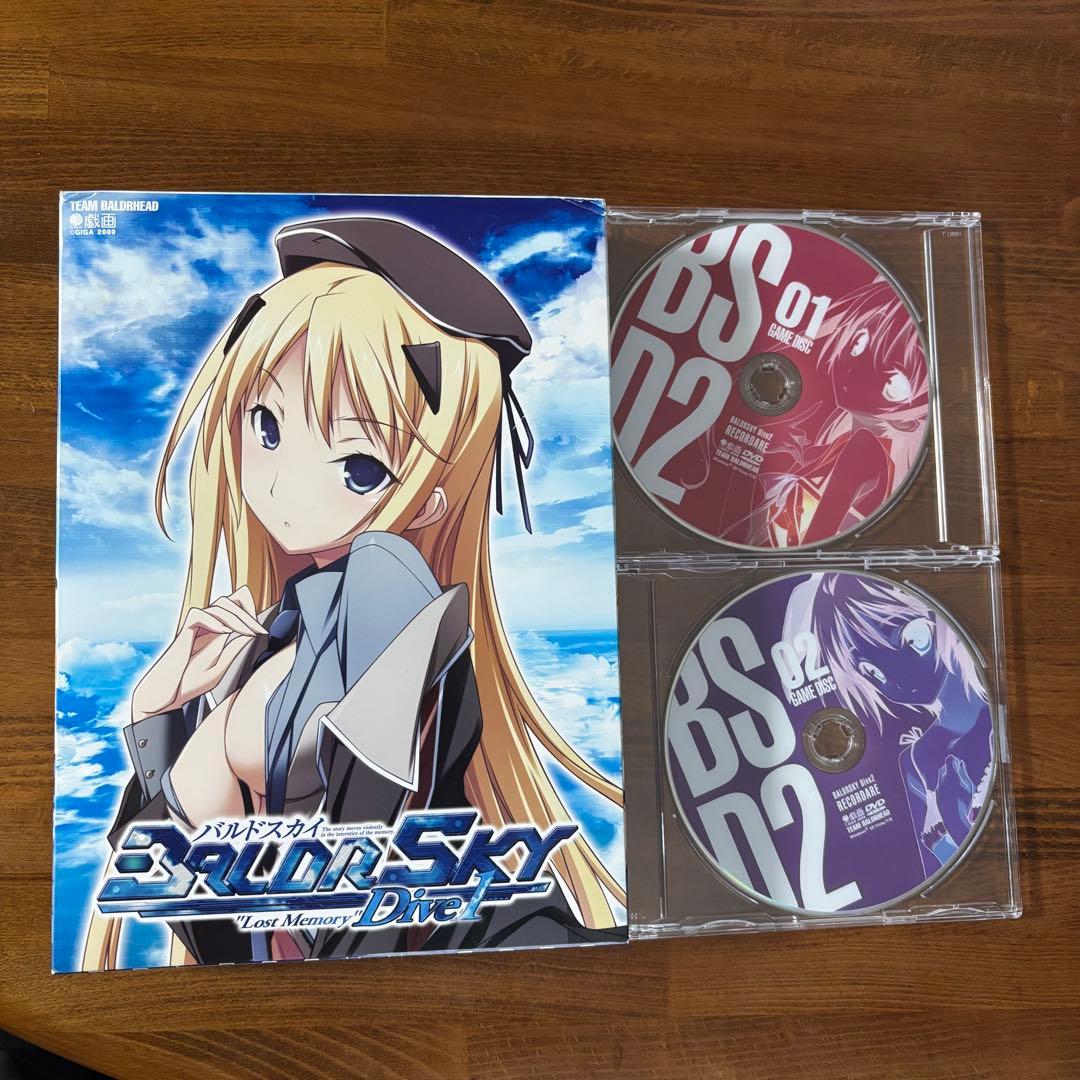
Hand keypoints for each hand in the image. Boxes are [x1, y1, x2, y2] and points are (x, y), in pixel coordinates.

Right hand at [130, 586, 265, 721]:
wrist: (165, 697)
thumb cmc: (188, 684)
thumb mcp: (219, 668)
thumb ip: (233, 650)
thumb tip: (250, 635)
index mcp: (215, 634)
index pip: (232, 609)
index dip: (248, 610)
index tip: (261, 629)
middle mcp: (205, 628)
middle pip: (227, 602)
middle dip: (247, 613)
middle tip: (258, 630)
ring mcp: (193, 629)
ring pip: (216, 606)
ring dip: (235, 616)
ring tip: (246, 632)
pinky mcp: (182, 634)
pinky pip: (196, 615)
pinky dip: (213, 620)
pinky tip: (225, 632)